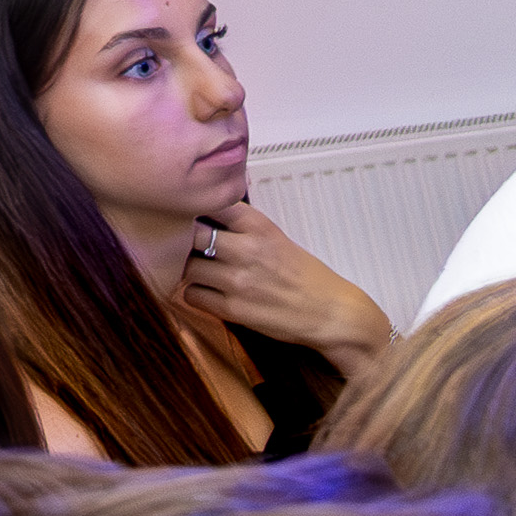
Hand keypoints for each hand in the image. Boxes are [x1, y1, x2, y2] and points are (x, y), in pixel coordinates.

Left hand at [180, 202, 396, 373]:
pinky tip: (209, 293)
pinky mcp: (233, 309)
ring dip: (189, 270)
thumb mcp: (277, 238)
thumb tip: (205, 216)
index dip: (196, 209)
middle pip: (191, 234)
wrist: (330, 312)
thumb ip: (243, 226)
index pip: (211, 203)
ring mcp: (238, 280)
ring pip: (187, 266)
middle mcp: (247, 250)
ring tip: (201, 272)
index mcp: (260, 226)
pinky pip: (192, 295)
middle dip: (184, 240)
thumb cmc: (306, 276)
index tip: (190, 214)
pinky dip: (195, 294)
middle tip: (186, 246)